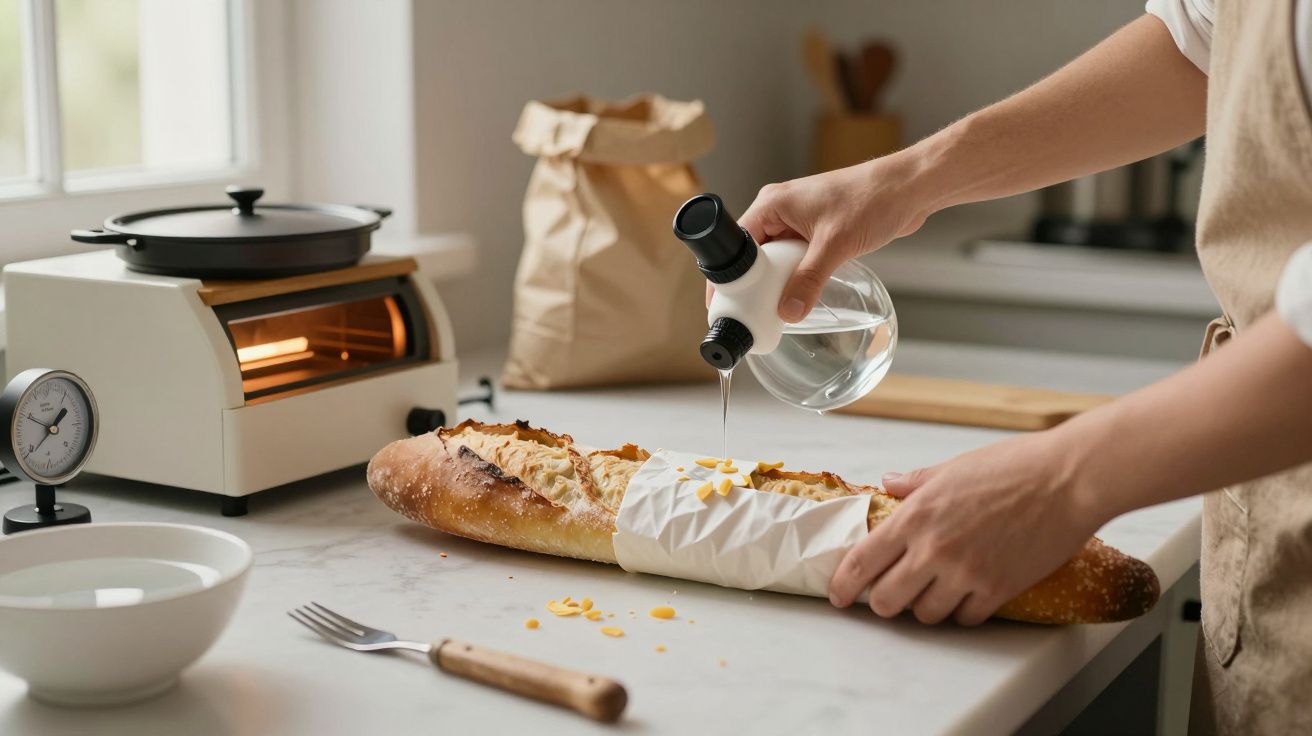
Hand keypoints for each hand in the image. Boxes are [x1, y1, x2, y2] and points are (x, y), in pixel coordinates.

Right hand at [728, 154, 934, 319]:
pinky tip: (804, 291)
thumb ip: (808, 280)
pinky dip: (799, 274)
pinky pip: (796, 258)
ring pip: (777, 259)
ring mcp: (798, 220)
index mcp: (772, 204)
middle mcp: (780, 210)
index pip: (737, 244)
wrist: (908, 188)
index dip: (731, 276)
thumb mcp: (834, 245)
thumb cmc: (872, 200)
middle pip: (755, 255)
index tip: (730, 303)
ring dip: (782, 279)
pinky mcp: (816, 229)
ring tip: (781, 304)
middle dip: (758, 282)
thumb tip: (788, 312)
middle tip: (759, 310)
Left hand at [827, 430, 1106, 624]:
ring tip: (933, 593)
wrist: (1068, 480)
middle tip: (890, 596)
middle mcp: (933, 549)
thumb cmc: (1014, 466)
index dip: (844, 585)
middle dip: (883, 602)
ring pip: (926, 615)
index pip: (862, 560)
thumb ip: (916, 482)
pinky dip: (962, 613)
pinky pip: (965, 619)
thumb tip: (889, 483)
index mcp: (916, 515)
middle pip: (887, 600)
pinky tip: (967, 597)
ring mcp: (965, 573)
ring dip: (925, 608)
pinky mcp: (997, 590)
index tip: (839, 595)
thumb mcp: (954, 468)